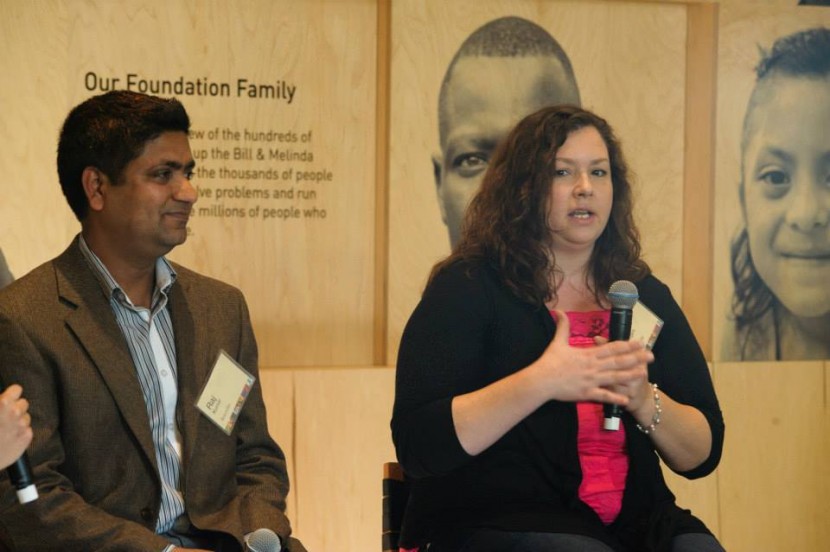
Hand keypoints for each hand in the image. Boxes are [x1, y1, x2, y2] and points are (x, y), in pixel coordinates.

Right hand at [0, 384, 32, 468]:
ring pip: (25, 417)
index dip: (11, 394)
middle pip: (23, 403)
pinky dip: (20, 433)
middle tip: (5, 417)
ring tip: (5, 430)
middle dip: (15, 408)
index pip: (17, 389)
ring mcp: (22, 425)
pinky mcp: (27, 437)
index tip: (7, 399)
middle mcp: (16, 412)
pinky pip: (27, 430)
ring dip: (18, 421)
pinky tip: (9, 438)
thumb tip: (3, 398)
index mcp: (3, 403)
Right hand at [530, 311, 652, 405]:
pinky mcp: (586, 393)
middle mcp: (593, 366)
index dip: (626, 345)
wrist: (541, 380)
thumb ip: (562, 327)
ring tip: (644, 373)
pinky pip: (603, 395)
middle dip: (636, 358)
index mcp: (588, 354)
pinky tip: (627, 398)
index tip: (639, 342)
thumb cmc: (549, 361)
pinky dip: (615, 397)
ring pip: (615, 377)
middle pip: (618, 361)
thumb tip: (558, 311)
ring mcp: (591, 380)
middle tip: (651, 356)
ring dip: (630, 375)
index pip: (611, 348)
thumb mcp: (557, 342)